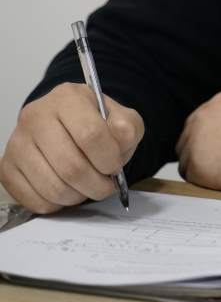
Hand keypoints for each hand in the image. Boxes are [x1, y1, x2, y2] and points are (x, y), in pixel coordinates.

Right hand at [0, 83, 143, 213]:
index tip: (115, 167)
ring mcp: (17, 142)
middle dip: (96, 185)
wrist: (66, 125)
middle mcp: (36, 115)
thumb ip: (127, 127)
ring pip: (52, 187)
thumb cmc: (95, 122)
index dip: (108, 158)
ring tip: (88, 188)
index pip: (90, 134)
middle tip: (106, 187)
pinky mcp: (7, 167)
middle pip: (70, 166)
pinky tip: (68, 190)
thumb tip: (120, 140)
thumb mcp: (120, 117)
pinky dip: (57, 204)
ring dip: (78, 196)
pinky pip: (35, 200)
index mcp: (67, 97)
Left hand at [176, 92, 220, 194]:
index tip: (216, 149)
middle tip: (214, 165)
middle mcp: (202, 117)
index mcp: (218, 102)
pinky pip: (190, 176)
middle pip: (187, 138)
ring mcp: (196, 140)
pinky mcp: (195, 164)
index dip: (207, 138)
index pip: (201, 121)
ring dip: (200, 167)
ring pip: (186, 158)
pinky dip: (202, 181)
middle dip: (199, 151)